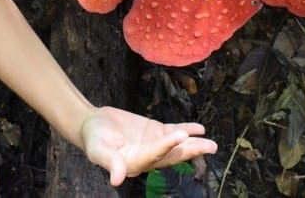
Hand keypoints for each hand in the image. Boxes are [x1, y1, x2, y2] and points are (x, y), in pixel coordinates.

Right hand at [80, 106, 217, 185]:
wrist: (93, 124)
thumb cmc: (93, 138)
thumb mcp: (97, 150)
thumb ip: (109, 163)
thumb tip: (117, 180)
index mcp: (135, 163)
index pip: (155, 155)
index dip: (167, 146)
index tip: (180, 135)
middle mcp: (148, 157)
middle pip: (172, 155)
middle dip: (191, 151)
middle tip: (210, 147)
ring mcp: (153, 144)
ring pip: (176, 145)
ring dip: (194, 144)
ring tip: (211, 144)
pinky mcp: (155, 132)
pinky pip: (173, 132)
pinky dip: (186, 130)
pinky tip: (199, 129)